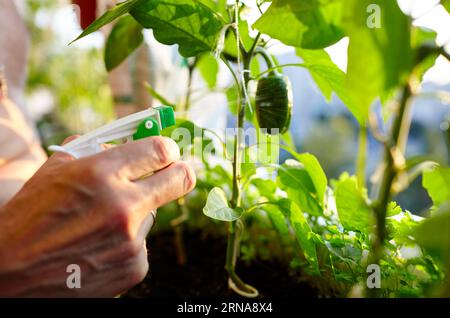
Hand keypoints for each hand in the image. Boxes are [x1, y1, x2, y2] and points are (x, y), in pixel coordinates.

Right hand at [0, 136, 195, 296]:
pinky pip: (142, 245)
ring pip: (152, 214)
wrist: (9, 275)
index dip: (167, 149)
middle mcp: (123, 206)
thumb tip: (124, 143)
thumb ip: (93, 151)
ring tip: (101, 224)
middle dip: (180, 172)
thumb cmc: (28, 217)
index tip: (167, 152)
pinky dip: (127, 243)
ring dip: (136, 214)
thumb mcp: (54, 171)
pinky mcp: (134, 267)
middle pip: (180, 179)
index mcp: (101, 173)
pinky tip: (99, 248)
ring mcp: (131, 240)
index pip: (160, 149)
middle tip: (176, 172)